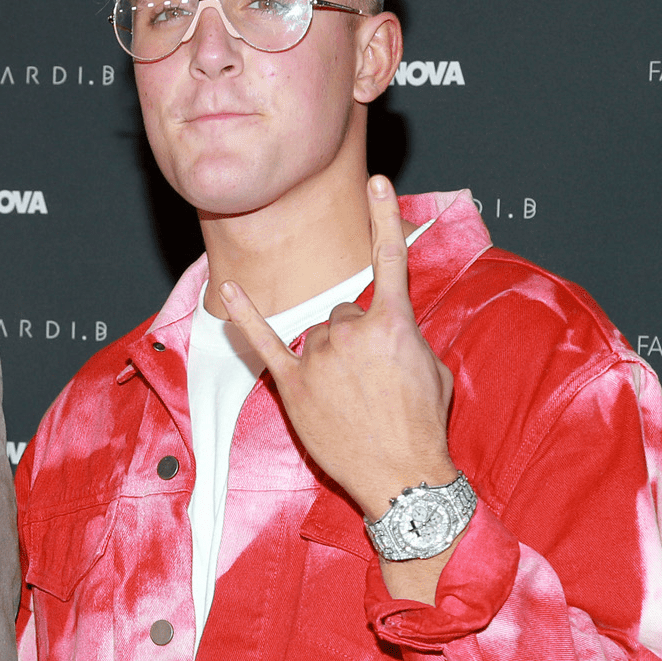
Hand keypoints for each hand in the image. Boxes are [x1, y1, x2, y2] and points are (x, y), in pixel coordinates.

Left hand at [219, 177, 455, 520]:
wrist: (403, 478)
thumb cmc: (422, 426)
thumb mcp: (432, 369)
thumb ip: (404, 336)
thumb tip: (384, 328)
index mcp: (394, 325)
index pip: (390, 260)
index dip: (385, 217)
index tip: (375, 182)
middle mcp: (352, 331)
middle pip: (343, 311)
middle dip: (354, 337)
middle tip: (370, 380)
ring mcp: (319, 357)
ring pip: (317, 332)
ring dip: (329, 354)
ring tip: (349, 395)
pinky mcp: (292, 383)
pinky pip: (263, 341)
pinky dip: (244, 315)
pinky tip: (229, 286)